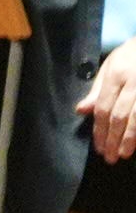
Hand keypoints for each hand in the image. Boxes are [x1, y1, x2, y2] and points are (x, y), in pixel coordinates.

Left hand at [83, 43, 135, 164]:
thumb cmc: (132, 55)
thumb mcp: (110, 65)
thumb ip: (97, 90)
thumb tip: (80, 111)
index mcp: (117, 75)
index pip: (103, 107)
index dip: (99, 129)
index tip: (98, 147)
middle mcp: (133, 83)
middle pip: (119, 116)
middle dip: (113, 138)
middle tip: (109, 157)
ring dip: (130, 139)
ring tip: (123, 154)